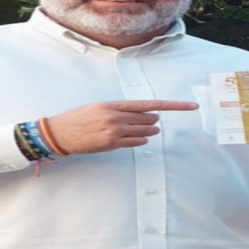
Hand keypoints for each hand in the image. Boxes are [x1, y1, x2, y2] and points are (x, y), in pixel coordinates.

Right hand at [46, 100, 198, 153]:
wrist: (60, 133)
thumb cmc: (78, 119)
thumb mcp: (98, 107)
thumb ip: (120, 109)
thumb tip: (142, 114)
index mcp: (113, 104)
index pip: (149, 104)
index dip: (172, 105)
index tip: (189, 106)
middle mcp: (116, 117)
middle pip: (149, 118)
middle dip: (152, 120)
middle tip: (151, 122)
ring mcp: (115, 131)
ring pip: (145, 131)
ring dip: (148, 131)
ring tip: (144, 130)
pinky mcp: (112, 144)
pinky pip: (136, 142)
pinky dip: (141, 140)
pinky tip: (138, 139)